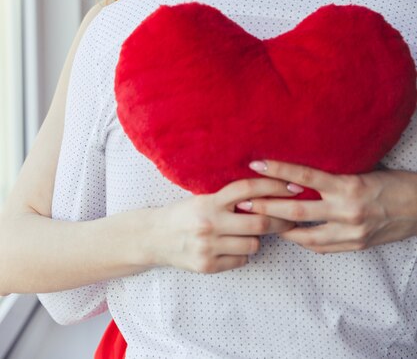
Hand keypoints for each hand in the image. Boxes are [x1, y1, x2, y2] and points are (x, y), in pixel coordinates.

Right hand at [149, 177, 295, 272]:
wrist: (154, 237)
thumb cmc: (183, 214)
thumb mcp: (203, 199)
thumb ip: (229, 198)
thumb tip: (267, 193)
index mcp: (209, 201)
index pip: (248, 189)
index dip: (274, 186)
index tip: (293, 186)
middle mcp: (209, 222)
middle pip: (258, 221)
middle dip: (279, 220)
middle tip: (291, 218)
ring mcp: (208, 246)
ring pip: (253, 244)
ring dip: (258, 239)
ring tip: (252, 234)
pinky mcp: (207, 266)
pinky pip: (240, 260)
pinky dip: (242, 254)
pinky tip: (233, 247)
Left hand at [236, 160, 416, 252]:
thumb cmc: (393, 182)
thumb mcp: (363, 170)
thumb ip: (334, 175)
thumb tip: (302, 171)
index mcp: (348, 185)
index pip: (303, 177)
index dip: (277, 170)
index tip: (255, 164)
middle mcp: (346, 210)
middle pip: (296, 211)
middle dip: (266, 207)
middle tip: (242, 203)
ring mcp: (350, 232)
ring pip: (304, 235)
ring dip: (279, 229)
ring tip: (258, 222)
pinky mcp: (355, 246)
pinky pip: (321, 247)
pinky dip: (303, 240)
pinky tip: (289, 235)